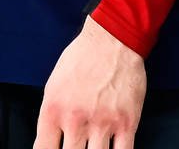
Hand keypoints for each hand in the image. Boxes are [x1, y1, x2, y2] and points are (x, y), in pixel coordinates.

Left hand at [34, 17, 146, 148]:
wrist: (111, 41)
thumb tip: (51, 140)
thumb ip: (53, 115)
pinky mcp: (126, 123)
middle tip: (77, 147)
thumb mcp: (54, 85)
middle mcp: (75, 119)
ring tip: (93, 147)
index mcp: (54, 109)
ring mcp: (102, 123)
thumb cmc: (81, 59)